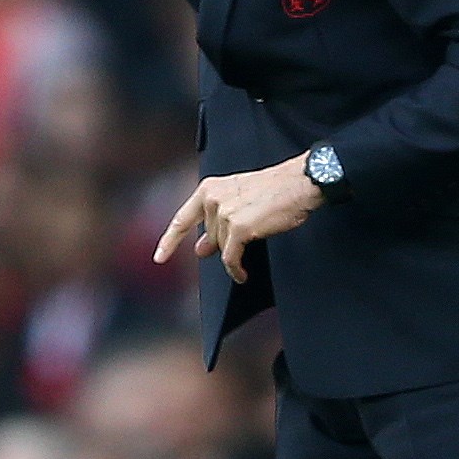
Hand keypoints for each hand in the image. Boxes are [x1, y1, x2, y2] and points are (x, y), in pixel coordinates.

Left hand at [154, 154, 325, 283]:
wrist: (298, 183)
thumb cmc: (273, 190)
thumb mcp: (238, 202)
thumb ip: (215, 222)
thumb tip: (200, 249)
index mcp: (209, 189)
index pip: (182, 218)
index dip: (169, 240)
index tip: (159, 258)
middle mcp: (212, 199)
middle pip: (209, 237)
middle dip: (221, 245)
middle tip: (239, 244)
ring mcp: (224, 213)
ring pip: (221, 247)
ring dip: (234, 255)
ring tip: (247, 255)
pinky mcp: (239, 228)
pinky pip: (230, 258)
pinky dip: (234, 269)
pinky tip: (241, 275)